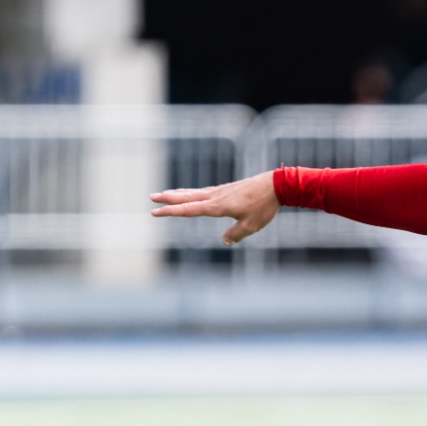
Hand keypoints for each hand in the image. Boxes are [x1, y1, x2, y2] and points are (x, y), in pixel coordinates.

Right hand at [150, 172, 281, 244]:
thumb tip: (225, 240)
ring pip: (194, 192)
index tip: (155, 211)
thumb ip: (236, 234)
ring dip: (178, 194)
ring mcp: (220, 191)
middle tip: (152, 197)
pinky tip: (192, 194)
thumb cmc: (263, 206)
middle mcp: (215, 197)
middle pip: (186, 197)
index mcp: (217, 206)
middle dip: (168, 199)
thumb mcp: (251, 225)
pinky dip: (193, 192)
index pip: (188, 209)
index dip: (171, 212)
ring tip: (165, 194)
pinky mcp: (227, 190)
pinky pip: (204, 191)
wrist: (275, 185)